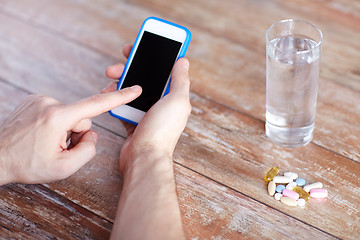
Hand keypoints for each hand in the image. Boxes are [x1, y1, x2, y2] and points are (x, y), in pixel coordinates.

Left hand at [0, 86, 141, 184]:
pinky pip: (57, 112)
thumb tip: (92, 134)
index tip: (134, 89)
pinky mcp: (34, 100)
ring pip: (69, 116)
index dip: (119, 97)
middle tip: (58, 148)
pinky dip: (54, 124)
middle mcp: (50, 103)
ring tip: (46, 143)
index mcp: (58, 117)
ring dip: (64, 130)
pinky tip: (40, 135)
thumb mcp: (64, 168)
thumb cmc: (27, 164)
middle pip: (82, 118)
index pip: (97, 105)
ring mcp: (40, 100)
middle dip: (76, 134)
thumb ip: (88, 150)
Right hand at [106, 44, 188, 239]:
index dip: (156, 55)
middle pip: (146, 77)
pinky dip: (115, 97)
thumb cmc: (161, 131)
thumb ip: (180, 80)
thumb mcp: (176, 101)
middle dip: (132, 65)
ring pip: (132, 89)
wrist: (143, 157)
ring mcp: (147, 112)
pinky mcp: (133, 120)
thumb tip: (183, 60)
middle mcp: (162, 103)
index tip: (142, 46)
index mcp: (175, 97)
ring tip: (110, 77)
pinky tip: (108, 93)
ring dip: (120, 80)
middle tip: (120, 58)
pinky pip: (123, 103)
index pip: (166, 69)